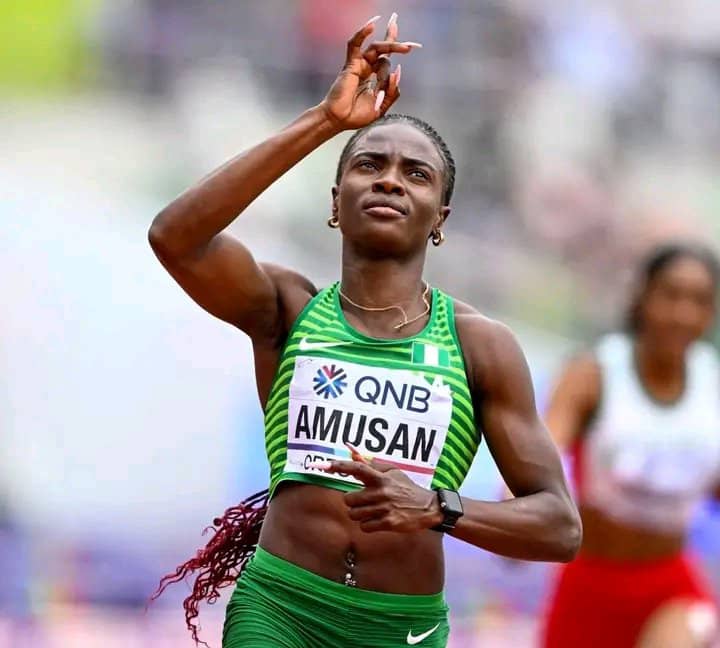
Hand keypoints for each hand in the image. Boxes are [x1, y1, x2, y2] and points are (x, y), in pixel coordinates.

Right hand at [319, 13, 419, 130]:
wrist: (340, 120)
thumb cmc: (356, 116)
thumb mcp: (382, 106)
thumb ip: (392, 91)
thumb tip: (397, 72)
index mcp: (374, 78)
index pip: (387, 60)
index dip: (397, 51)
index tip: (412, 47)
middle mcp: (367, 69)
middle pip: (383, 49)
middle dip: (396, 43)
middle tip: (411, 44)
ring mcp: (359, 65)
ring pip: (377, 49)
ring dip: (391, 47)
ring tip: (406, 48)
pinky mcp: (351, 65)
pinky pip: (355, 44)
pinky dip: (362, 34)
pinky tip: (372, 25)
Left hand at [320, 453, 442, 532]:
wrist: (428, 508)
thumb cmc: (406, 488)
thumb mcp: (392, 473)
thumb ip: (371, 465)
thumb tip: (352, 452)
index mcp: (381, 478)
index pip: (357, 468)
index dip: (339, 466)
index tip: (323, 464)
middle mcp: (381, 492)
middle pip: (348, 499)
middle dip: (353, 502)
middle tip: (363, 501)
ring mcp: (384, 508)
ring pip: (354, 514)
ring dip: (359, 514)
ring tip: (372, 510)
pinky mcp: (388, 523)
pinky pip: (364, 527)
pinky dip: (367, 525)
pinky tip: (378, 520)